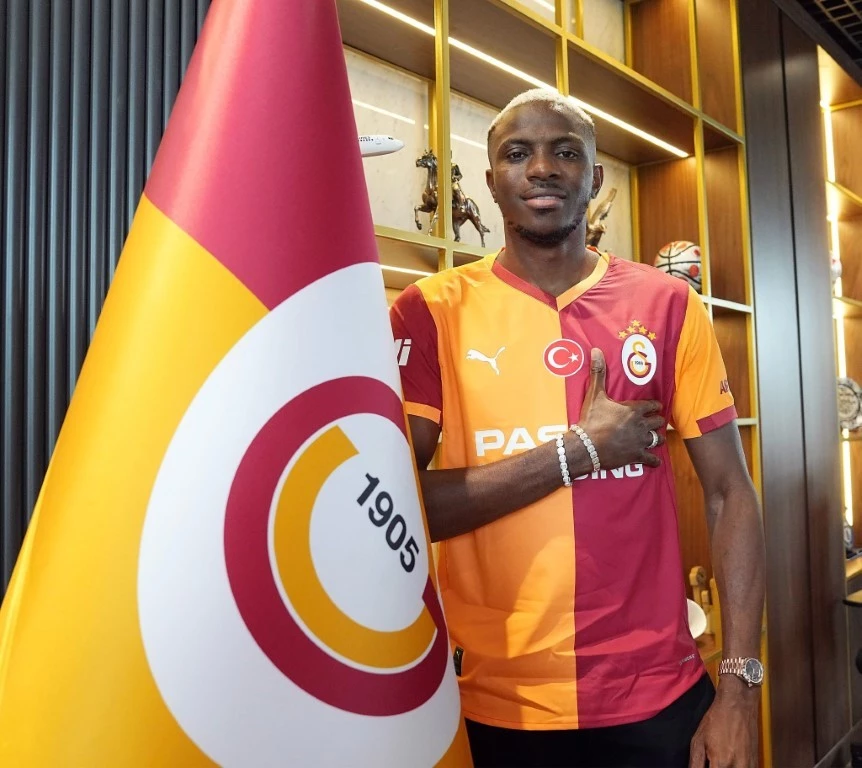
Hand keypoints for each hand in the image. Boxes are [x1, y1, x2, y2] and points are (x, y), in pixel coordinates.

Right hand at [577, 348, 665, 469]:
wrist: (585, 446)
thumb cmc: (591, 419)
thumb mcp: (594, 395)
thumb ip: (598, 373)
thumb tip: (596, 350)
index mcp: (634, 409)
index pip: (652, 405)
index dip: (654, 405)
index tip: (655, 406)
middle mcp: (641, 425)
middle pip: (658, 421)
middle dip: (657, 420)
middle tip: (654, 420)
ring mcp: (640, 441)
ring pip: (658, 439)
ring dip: (657, 437)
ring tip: (655, 437)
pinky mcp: (636, 456)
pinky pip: (651, 459)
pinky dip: (654, 460)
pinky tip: (654, 460)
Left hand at [689, 683, 758, 767]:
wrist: (738, 705)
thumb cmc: (717, 719)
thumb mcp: (698, 740)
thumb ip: (695, 763)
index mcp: (722, 763)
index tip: (705, 765)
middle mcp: (738, 767)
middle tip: (710, 762)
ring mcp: (750, 767)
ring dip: (723, 767)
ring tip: (717, 760)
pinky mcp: (756, 764)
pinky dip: (734, 766)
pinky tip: (728, 761)